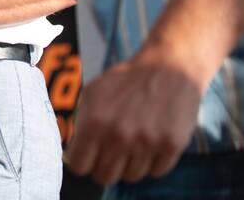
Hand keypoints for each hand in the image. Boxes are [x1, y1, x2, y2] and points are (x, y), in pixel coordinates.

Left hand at [64, 47, 201, 185]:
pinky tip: (152, 140)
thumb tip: (72, 155)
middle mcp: (119, 135)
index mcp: (95, 121)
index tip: (89, 156)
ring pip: (131, 176)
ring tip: (134, 140)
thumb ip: (81, 124)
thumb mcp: (93, 93)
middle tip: (112, 150)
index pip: (80, 166)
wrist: (169, 66)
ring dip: (130, 163)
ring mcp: (146, 142)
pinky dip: (153, 161)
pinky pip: (156, 172)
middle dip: (105, 166)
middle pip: (104, 177)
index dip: (83, 162)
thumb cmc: (127, 80)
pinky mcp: (171, 146)